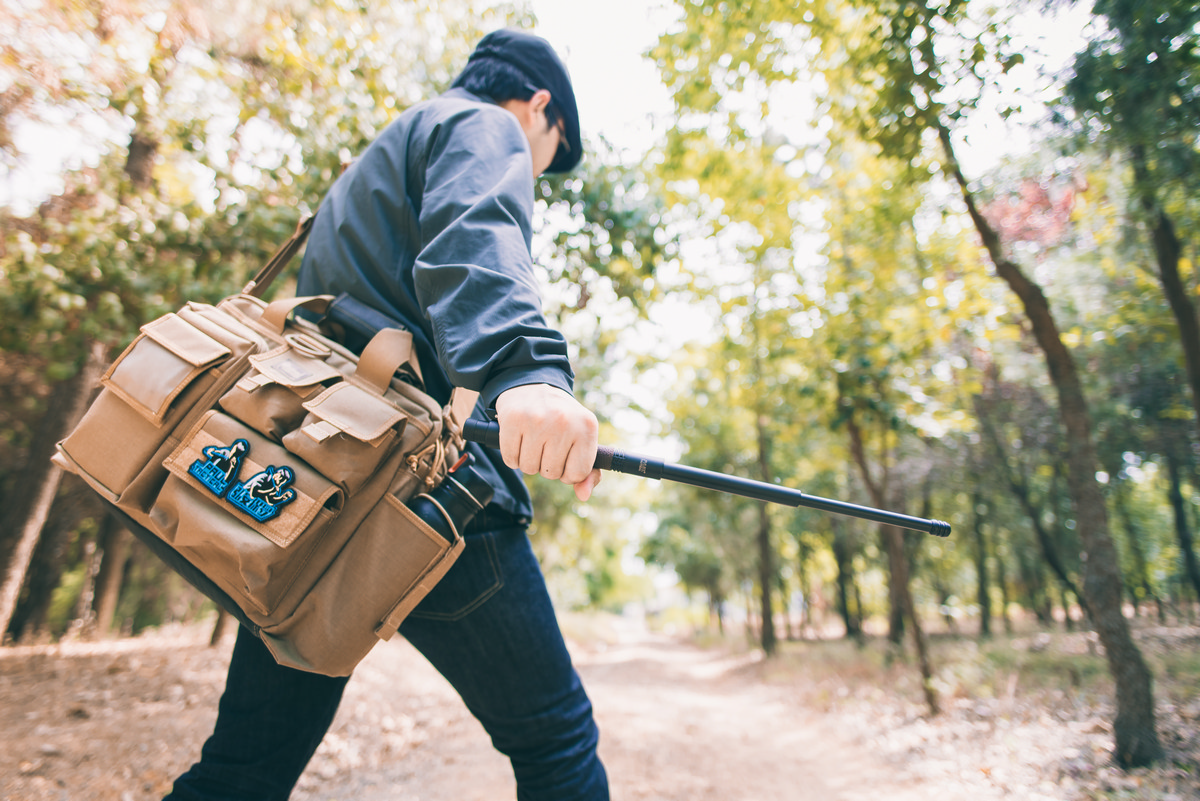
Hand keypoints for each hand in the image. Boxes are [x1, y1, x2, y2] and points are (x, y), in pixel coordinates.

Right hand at [493, 384, 601, 500]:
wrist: (532, 385)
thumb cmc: (560, 420)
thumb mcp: (581, 439)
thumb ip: (589, 472)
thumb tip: (583, 495)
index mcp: (587, 427)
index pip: (578, 473)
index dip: (568, 472)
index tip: (564, 457)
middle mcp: (564, 422)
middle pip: (552, 473)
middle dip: (547, 465)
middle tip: (546, 444)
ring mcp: (537, 420)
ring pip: (529, 468)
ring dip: (529, 461)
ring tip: (533, 440)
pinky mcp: (513, 419)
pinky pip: (510, 460)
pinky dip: (512, 456)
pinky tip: (519, 439)